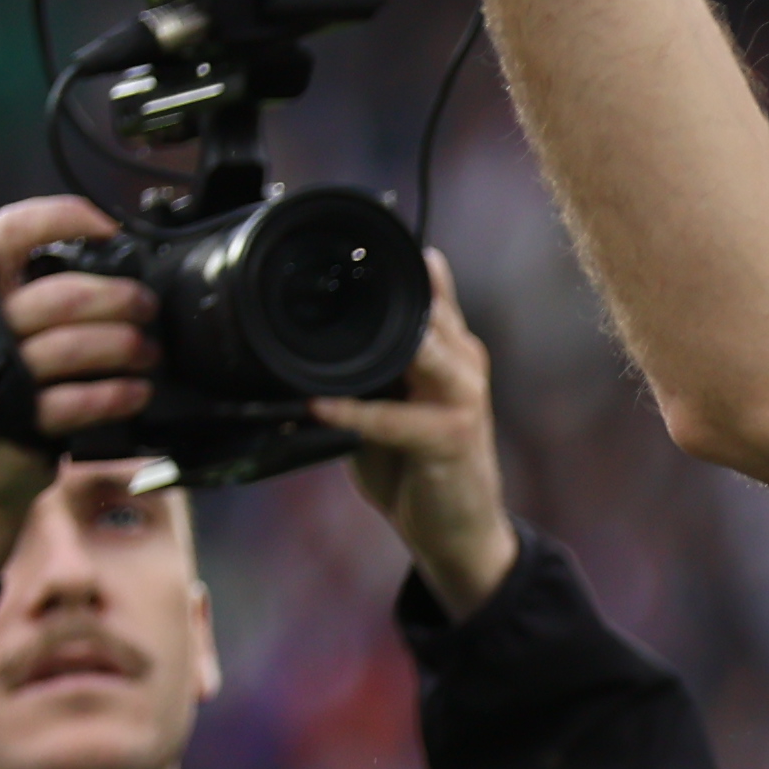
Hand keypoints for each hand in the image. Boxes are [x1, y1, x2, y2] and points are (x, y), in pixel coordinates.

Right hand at [0, 197, 156, 566]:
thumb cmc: (4, 389)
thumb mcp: (6, 332)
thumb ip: (43, 297)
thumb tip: (119, 266)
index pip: (5, 233)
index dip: (57, 216)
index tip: (106, 226)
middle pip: (58, 297)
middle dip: (118, 299)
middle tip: (146, 307)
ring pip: (69, 347)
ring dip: (124, 347)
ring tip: (149, 352)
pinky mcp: (15, 421)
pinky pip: (74, 402)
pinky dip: (114, 395)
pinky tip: (137, 391)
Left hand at [328, 249, 521, 615]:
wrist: (458, 534)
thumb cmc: (418, 470)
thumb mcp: (387, 409)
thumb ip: (367, 373)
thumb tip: (306, 344)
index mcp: (447, 348)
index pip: (423, 288)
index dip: (391, 262)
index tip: (348, 235)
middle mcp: (461, 362)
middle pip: (424, 306)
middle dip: (381, 286)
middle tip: (327, 264)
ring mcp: (461, 396)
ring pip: (419, 346)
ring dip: (374, 338)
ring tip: (329, 324)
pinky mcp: (450, 435)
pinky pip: (393, 417)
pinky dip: (354, 411)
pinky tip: (319, 405)